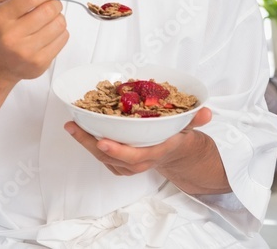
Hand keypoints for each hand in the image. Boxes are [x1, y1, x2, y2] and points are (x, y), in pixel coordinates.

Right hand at [0, 0, 68, 82]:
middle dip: (54, 3)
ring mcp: (27, 51)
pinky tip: (49, 32)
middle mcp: (12, 35)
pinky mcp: (40, 62)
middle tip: (50, 4)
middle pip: (48, 10)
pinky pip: (63, 38)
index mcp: (0, 17)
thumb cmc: (1, 30)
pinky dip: (60, 32)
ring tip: (48, 20)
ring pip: (59, 24)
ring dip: (58, 17)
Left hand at [65, 106, 212, 176]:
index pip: (135, 156)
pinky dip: (89, 145)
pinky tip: (78, 131)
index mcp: (155, 152)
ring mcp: (128, 165)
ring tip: (70, 126)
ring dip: (85, 143)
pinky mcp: (120, 164)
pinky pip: (102, 157)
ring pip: (103, 158)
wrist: (174, 154)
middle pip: (111, 157)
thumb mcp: (187, 127)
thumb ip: (195, 119)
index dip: (118, 151)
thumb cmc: (176, 136)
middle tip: (73, 127)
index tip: (102, 141)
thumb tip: (206, 111)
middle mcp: (140, 161)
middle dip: (90, 144)